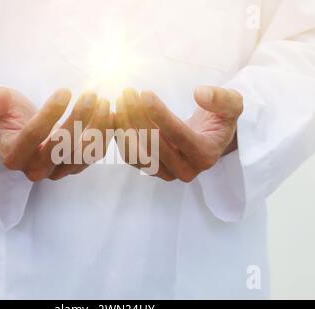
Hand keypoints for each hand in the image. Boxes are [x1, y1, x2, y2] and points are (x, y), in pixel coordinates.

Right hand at [0, 87, 111, 181]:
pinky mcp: (74, 167)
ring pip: (82, 154)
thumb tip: (1, 99)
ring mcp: (57, 171)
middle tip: (91, 95)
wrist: (21, 129)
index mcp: (14, 154)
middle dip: (79, 119)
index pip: (33, 136)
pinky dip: (104, 136)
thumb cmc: (8, 115)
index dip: (50, 113)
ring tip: (104, 103)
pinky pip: (94, 155)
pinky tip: (111, 115)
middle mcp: (35, 169)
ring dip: (96, 128)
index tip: (65, 90)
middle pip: (61, 147)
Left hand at [115, 87, 242, 181]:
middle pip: (155, 145)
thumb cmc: (220, 119)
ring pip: (139, 154)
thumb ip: (222, 99)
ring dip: (126, 126)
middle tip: (127, 93)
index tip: (144, 93)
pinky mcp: (152, 171)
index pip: (178, 135)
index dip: (160, 114)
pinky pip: (131, 157)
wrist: (209, 137)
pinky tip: (116, 114)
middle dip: (138, 116)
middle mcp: (186, 170)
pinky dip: (121, 137)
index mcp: (205, 155)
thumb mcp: (232, 105)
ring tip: (121, 101)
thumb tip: (200, 93)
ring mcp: (167, 174)